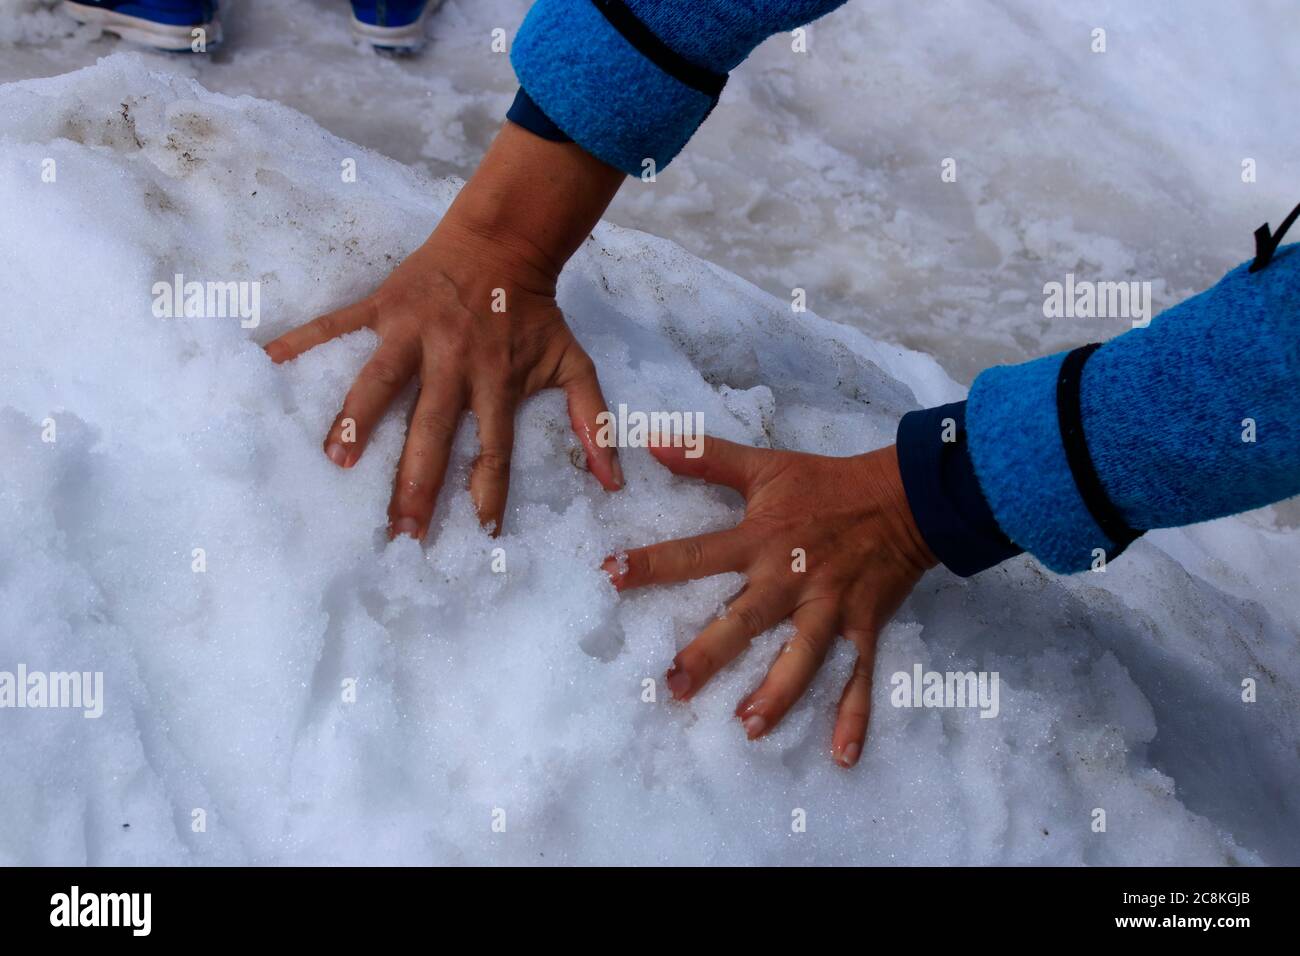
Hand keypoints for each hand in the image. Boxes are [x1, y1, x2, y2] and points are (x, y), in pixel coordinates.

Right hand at [265, 123, 625, 537]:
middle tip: (400, 530)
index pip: (494, 447)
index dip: (489, 492)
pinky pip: (337, 326)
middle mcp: (454, 361)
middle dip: (417, 482)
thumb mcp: (574, 362)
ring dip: (357, 421)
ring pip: (380, 382)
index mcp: (497, 379)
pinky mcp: (383, 306)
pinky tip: (265, 363)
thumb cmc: (536, 311)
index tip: (481, 534)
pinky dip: (301, 342)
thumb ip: (593, 419)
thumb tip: (614, 480)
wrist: (506, 240)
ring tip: (334, 462)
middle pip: (433, 429)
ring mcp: (413, 332)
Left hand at [605, 438, 936, 766]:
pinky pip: (858, 677)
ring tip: (748, 726)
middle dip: (710, 652)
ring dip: (778, 692)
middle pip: (746, 619)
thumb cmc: (826, 483)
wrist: (906, 497)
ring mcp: (830, 607)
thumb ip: (704, 457)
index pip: (698, 553)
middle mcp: (791, 579)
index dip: (653, 562)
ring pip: (802, 657)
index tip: (611, 574)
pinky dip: (853, 717)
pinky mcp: (863, 627)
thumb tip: (648, 439)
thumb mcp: (764, 466)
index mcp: (762, 540)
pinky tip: (840, 757)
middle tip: (673, 686)